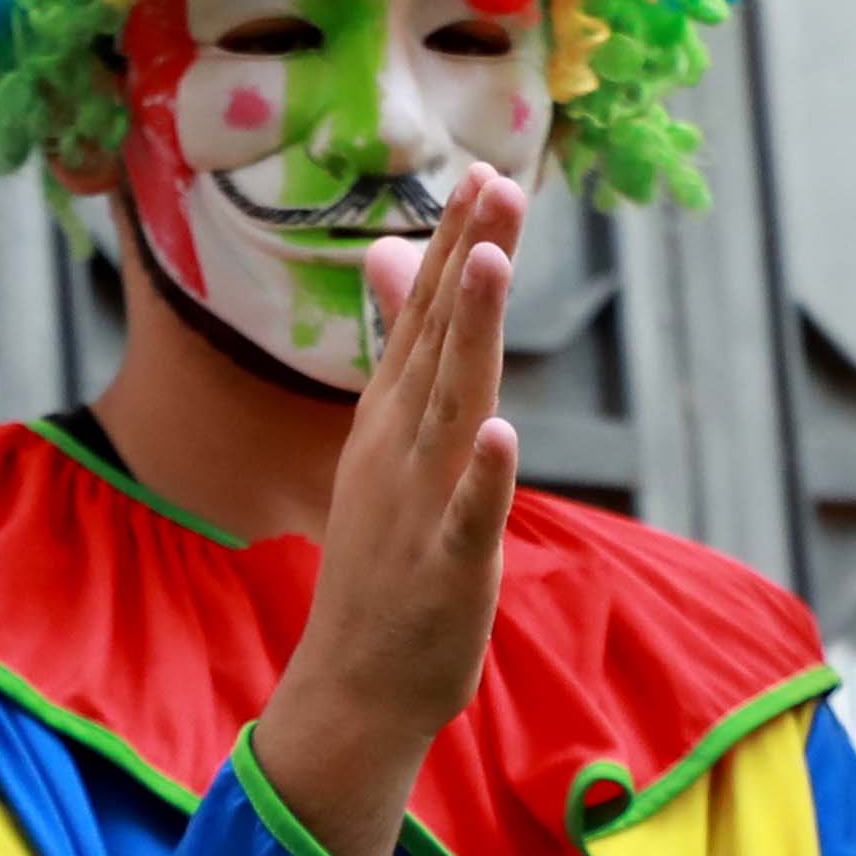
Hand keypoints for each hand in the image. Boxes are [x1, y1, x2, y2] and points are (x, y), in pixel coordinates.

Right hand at [243, 169, 521, 855]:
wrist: (356, 683)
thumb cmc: (387, 562)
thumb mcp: (393, 445)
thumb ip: (405, 351)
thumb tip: (399, 260)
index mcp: (393, 420)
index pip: (428, 317)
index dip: (458, 244)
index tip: (484, 172)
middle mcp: (402, 449)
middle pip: (443, 340)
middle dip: (470, 259)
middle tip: (495, 180)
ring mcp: (421, 506)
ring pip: (452, 406)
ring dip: (470, 333)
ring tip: (491, 261)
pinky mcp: (447, 568)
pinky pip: (467, 516)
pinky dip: (483, 476)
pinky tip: (500, 433)